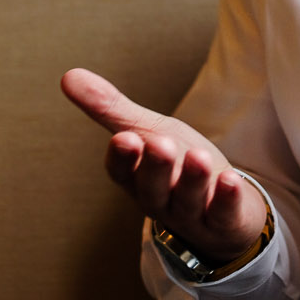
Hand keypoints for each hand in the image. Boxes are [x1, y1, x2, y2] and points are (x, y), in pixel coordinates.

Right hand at [61, 68, 270, 264]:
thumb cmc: (179, 165)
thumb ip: (111, 109)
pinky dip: (227, 199)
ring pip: (188, 201)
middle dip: (155, 168)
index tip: (124, 138)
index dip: (123, 158)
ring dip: (193, 180)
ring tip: (198, 157)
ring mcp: (192, 216)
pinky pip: (224, 216)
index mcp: (137, 178)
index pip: (122, 172)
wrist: (221, 209)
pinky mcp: (224, 224)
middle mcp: (160, 200)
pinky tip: (231, 179)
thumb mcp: (148, 132)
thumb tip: (67, 75)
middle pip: (153, 189)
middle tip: (159, 143)